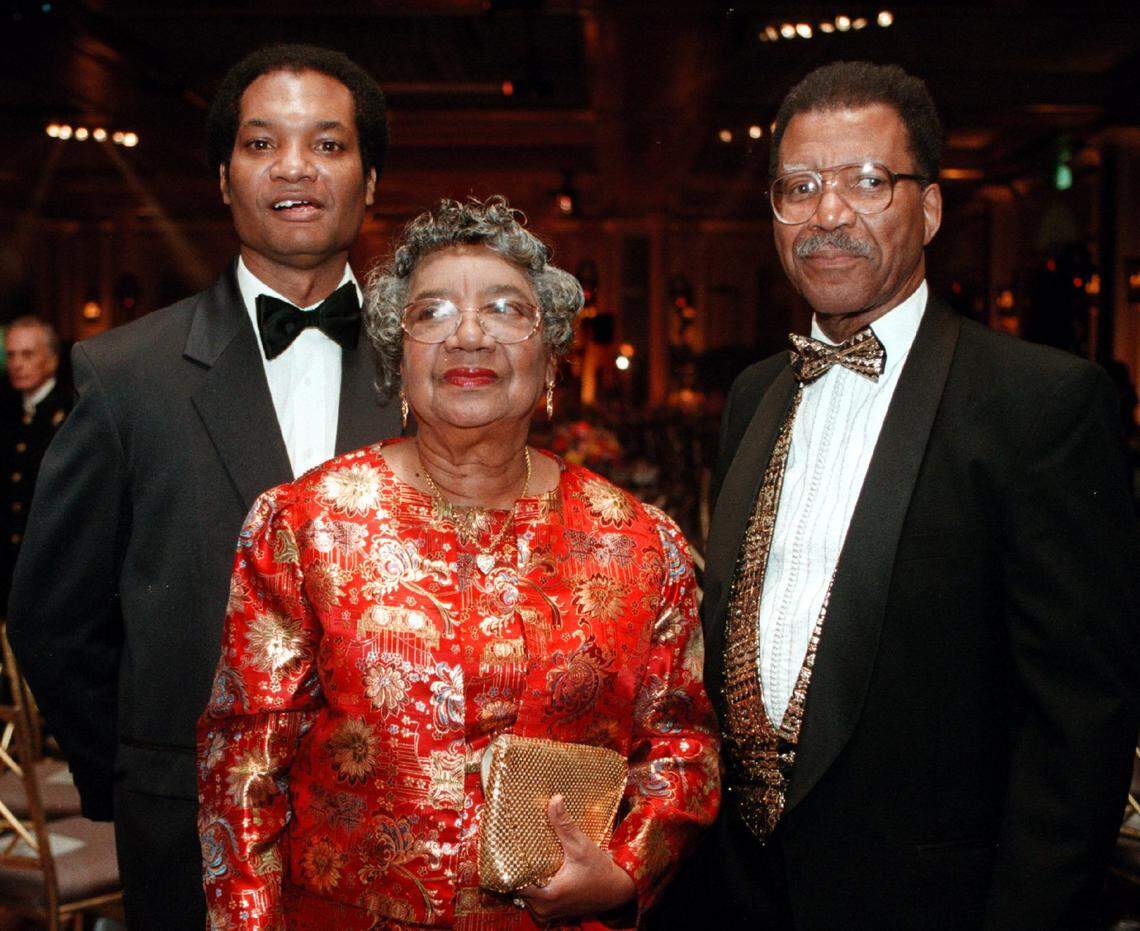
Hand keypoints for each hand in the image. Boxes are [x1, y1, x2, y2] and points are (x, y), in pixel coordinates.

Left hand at [515, 794, 636, 922]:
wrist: (616, 890)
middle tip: (509, 846)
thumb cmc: (600, 870)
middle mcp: (543, 909)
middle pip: (515, 889)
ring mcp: (546, 913)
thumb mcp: (581, 846)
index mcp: (548, 895)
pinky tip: (532, 868)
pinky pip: (531, 900)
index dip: (508, 866)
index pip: (514, 883)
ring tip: (518, 855)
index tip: (504, 848)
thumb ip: (565, 825)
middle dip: (514, 869)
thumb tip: (555, 799)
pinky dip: (531, 885)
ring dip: (522, 878)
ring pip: (522, 895)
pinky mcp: (551, 912)